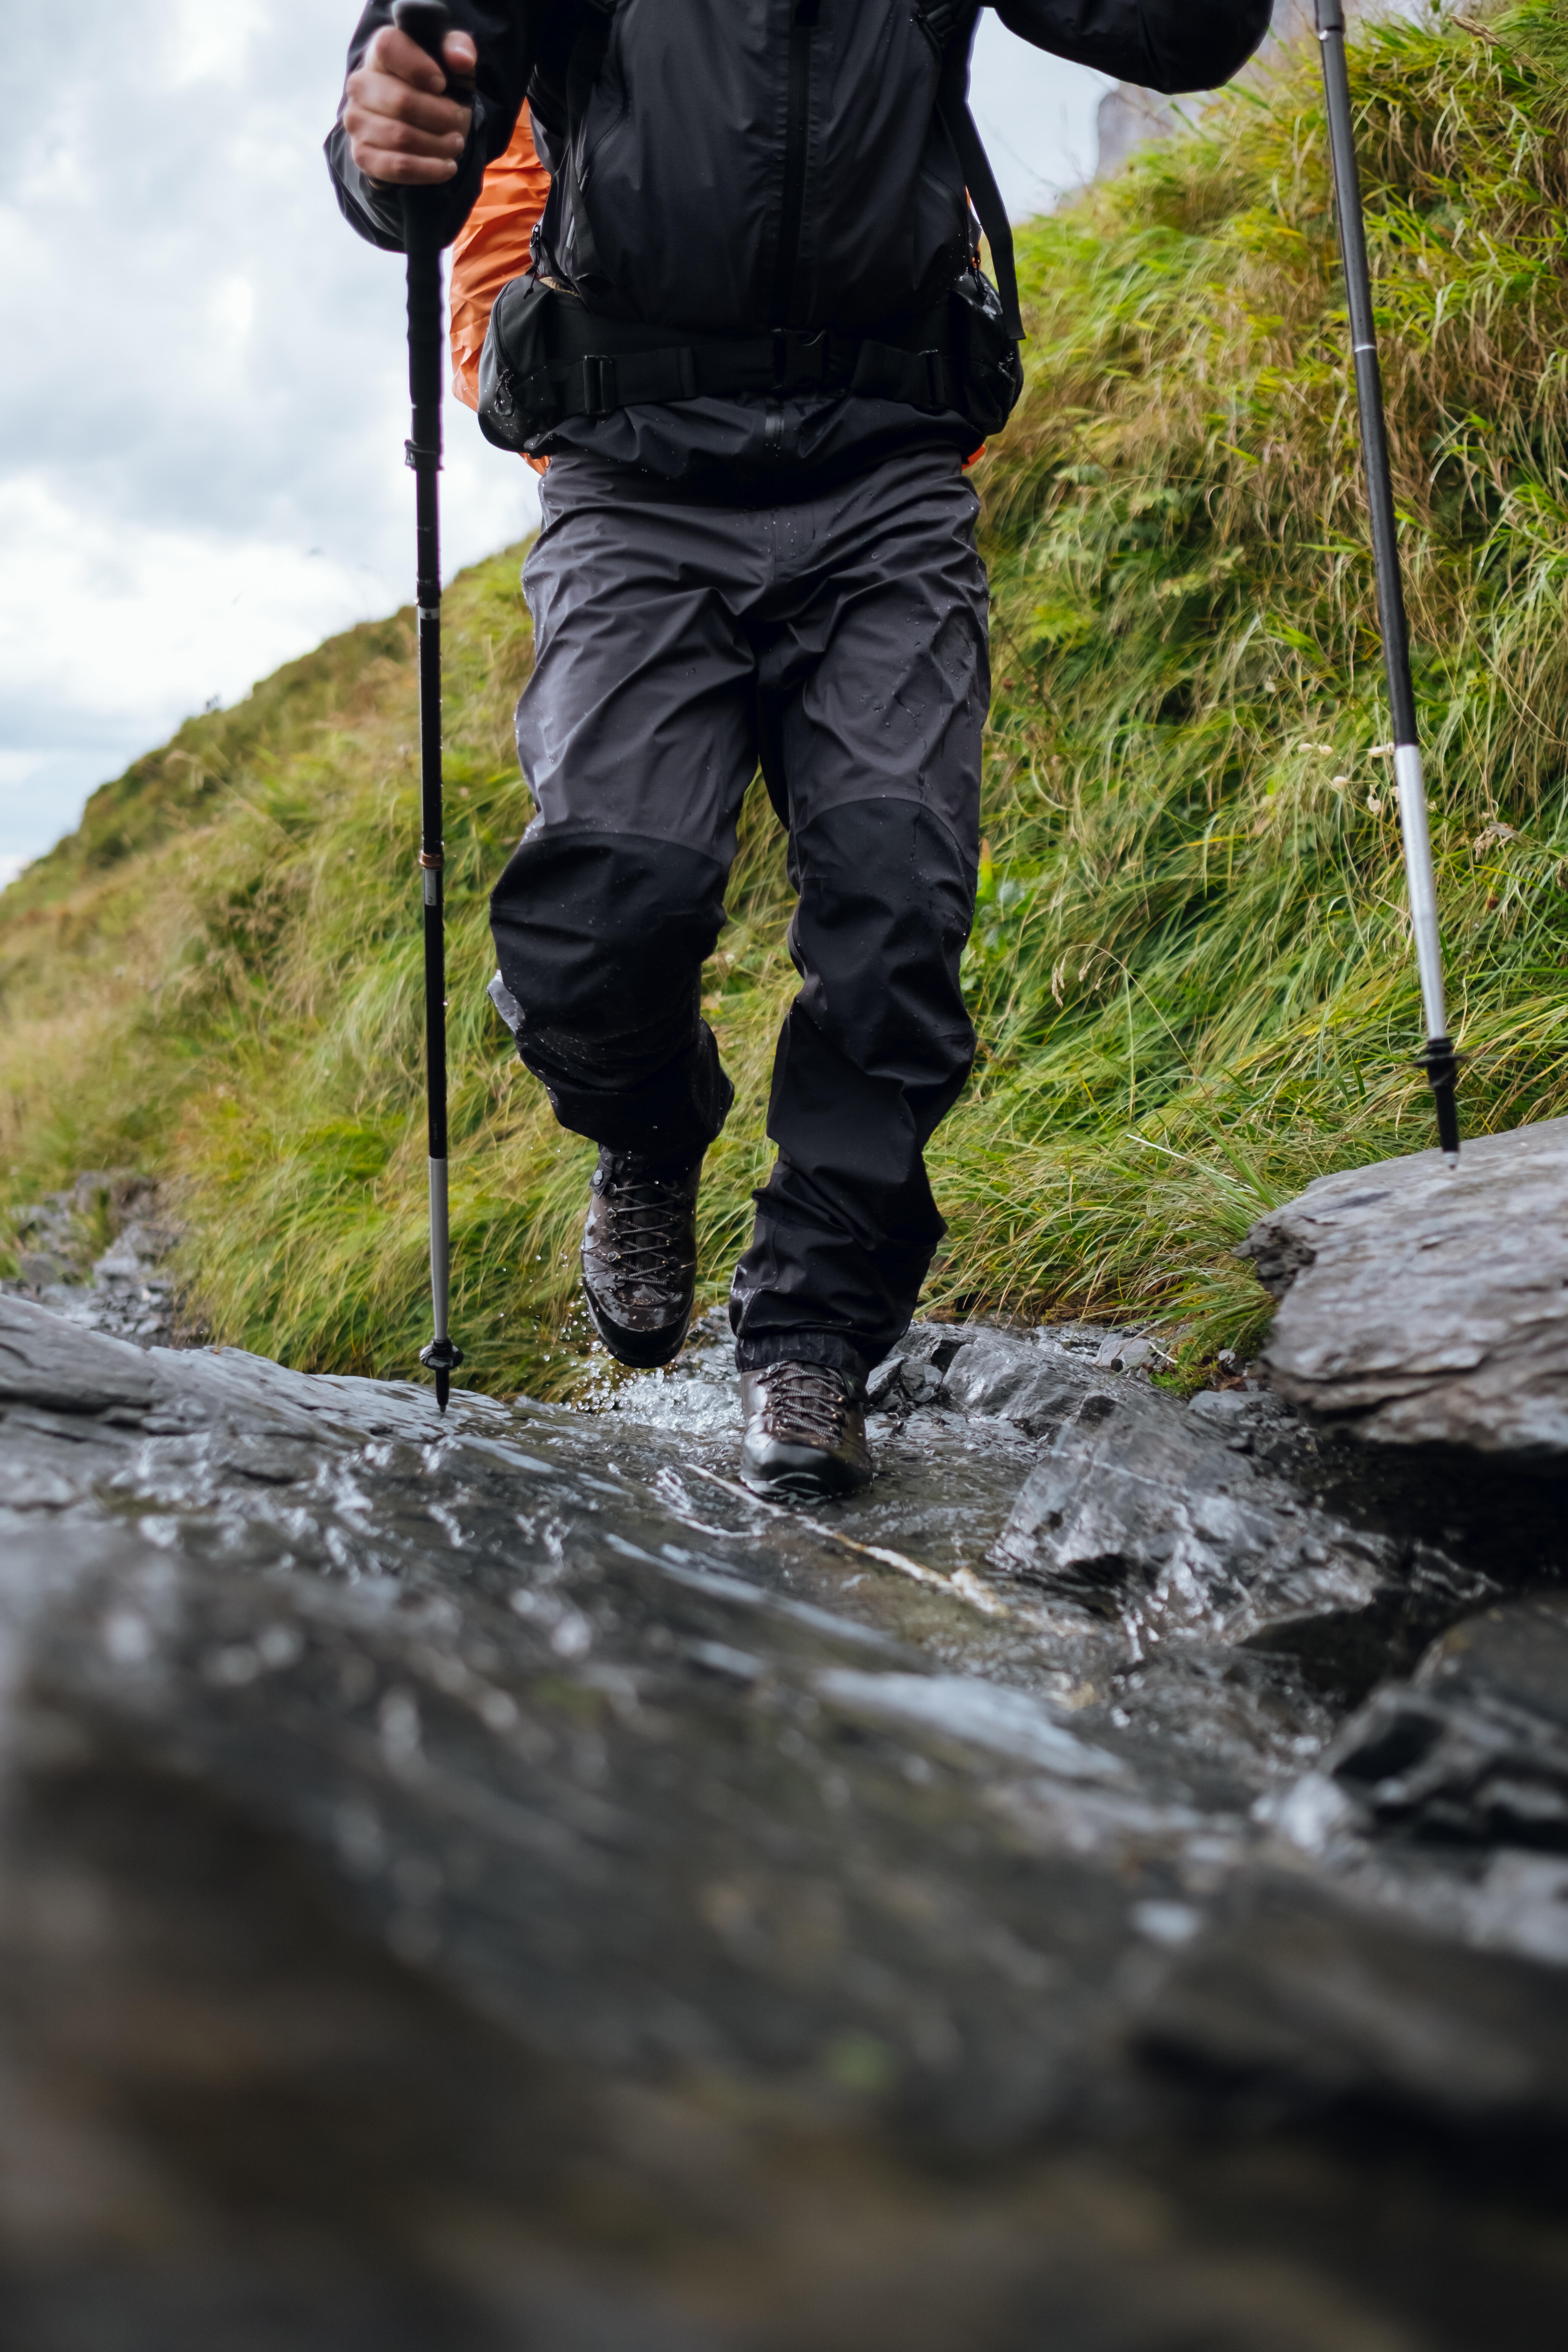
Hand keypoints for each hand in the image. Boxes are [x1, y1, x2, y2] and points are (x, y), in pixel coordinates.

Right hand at [342, 24, 476, 185]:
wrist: (419, 125)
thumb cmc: (435, 88)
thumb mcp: (450, 62)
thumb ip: (459, 48)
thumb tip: (461, 60)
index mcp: (378, 54)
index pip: (388, 47)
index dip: (420, 67)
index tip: (442, 84)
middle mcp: (359, 85)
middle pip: (402, 101)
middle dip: (440, 116)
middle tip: (459, 121)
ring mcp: (356, 121)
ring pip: (401, 137)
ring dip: (438, 145)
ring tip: (456, 143)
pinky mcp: (362, 155)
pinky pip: (397, 167)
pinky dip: (428, 170)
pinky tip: (446, 166)